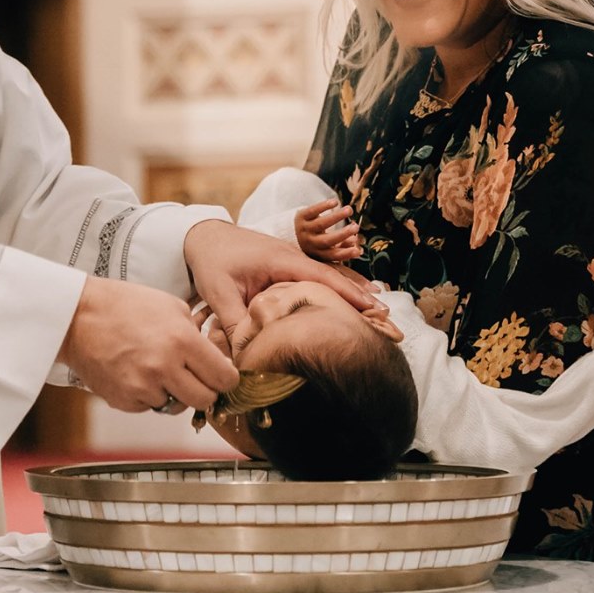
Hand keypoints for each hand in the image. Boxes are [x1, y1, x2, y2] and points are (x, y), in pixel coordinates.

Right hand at [58, 276, 238, 413]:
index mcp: (182, 341)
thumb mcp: (172, 307)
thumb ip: (197, 335)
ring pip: (177, 406)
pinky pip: (150, 406)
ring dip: (175, 393)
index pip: (224, 377)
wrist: (79, 317)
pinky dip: (149, 395)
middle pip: (205, 400)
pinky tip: (138, 373)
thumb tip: (217, 360)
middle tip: (197, 378)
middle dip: (205, 390)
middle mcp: (164, 368)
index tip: (222, 375)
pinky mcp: (125, 400)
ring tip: (160, 369)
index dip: (227, 378)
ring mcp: (142, 387)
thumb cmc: (126, 306)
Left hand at [184, 219, 383, 351]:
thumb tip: (245, 356)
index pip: (322, 278)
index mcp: (282, 260)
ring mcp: (294, 261)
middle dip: (361, 297)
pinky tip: (356, 302)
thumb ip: (234, 321)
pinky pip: (320, 279)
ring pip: (331, 278)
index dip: (347, 294)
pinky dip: (339, 289)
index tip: (371, 308)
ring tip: (381, 314)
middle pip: (335, 278)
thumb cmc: (212, 261)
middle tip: (388, 318)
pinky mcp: (290, 268)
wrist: (206, 237)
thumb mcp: (219, 292)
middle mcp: (294, 258)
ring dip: (354, 294)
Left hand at [293, 199, 361, 261]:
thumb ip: (344, 245)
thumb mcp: (328, 246)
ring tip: (349, 210)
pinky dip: (323, 206)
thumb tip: (356, 241)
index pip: (332, 255)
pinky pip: (313, 210)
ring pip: (321, 224)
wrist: (291, 232)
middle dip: (342, 234)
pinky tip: (335, 202)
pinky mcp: (301, 216)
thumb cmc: (317, 239)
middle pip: (326, 241)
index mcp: (318, 254)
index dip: (345, 254)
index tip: (358, 251)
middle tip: (356, 227)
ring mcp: (304, 230)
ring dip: (336, 216)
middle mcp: (310, 243)